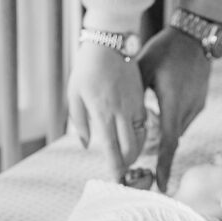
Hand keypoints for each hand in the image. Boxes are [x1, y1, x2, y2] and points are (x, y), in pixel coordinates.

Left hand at [68, 43, 146, 181]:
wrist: (109, 40)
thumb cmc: (87, 67)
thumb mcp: (75, 94)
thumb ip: (79, 122)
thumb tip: (86, 144)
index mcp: (104, 112)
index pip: (113, 149)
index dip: (117, 168)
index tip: (117, 180)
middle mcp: (123, 111)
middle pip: (132, 147)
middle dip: (129, 162)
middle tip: (122, 168)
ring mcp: (135, 103)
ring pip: (143, 136)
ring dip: (137, 148)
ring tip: (127, 153)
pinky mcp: (142, 95)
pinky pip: (146, 121)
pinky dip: (141, 132)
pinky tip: (133, 132)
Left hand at [137, 26, 209, 191]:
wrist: (195, 34)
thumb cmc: (164, 48)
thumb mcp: (141, 67)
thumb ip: (129, 95)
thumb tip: (112, 115)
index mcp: (172, 101)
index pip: (168, 142)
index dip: (163, 165)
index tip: (160, 186)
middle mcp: (188, 108)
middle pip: (170, 139)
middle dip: (156, 151)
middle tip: (140, 156)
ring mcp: (197, 105)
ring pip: (177, 130)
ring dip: (163, 133)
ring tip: (148, 125)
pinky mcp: (200, 101)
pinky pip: (183, 119)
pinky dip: (171, 121)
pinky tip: (160, 107)